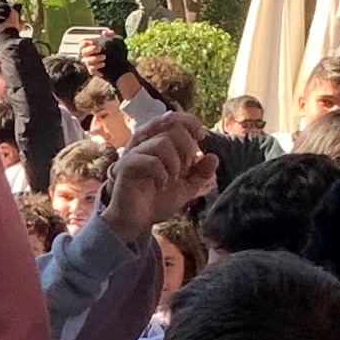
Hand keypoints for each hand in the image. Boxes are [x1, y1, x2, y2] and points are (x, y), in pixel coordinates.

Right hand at [104, 117, 202, 245]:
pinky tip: (161, 186)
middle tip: (186, 168)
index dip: (190, 122)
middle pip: (172, 128)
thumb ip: (200, 173)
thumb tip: (213, 157)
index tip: (201, 137)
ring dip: (175, 162)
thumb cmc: (158, 201)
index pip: (173, 118)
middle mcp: (145, 144)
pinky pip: (151, 161)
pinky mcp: (126, 166)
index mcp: (157, 143)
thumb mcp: (187, 187)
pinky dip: (162, 174)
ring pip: (162, 142)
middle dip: (187, 148)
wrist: (137, 221)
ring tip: (173, 179)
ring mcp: (134, 153)